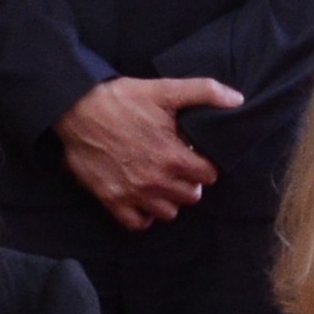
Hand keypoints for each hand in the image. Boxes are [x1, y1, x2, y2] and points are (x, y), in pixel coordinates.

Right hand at [54, 76, 243, 231]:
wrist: (76, 110)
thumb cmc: (121, 100)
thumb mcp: (165, 90)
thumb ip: (204, 93)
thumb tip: (237, 99)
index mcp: (173, 156)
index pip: (209, 175)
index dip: (205, 165)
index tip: (195, 157)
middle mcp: (156, 180)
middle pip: (191, 196)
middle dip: (189, 182)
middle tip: (178, 168)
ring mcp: (133, 193)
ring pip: (168, 213)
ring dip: (168, 200)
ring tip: (161, 183)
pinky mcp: (111, 200)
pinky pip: (137, 223)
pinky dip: (143, 215)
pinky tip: (142, 198)